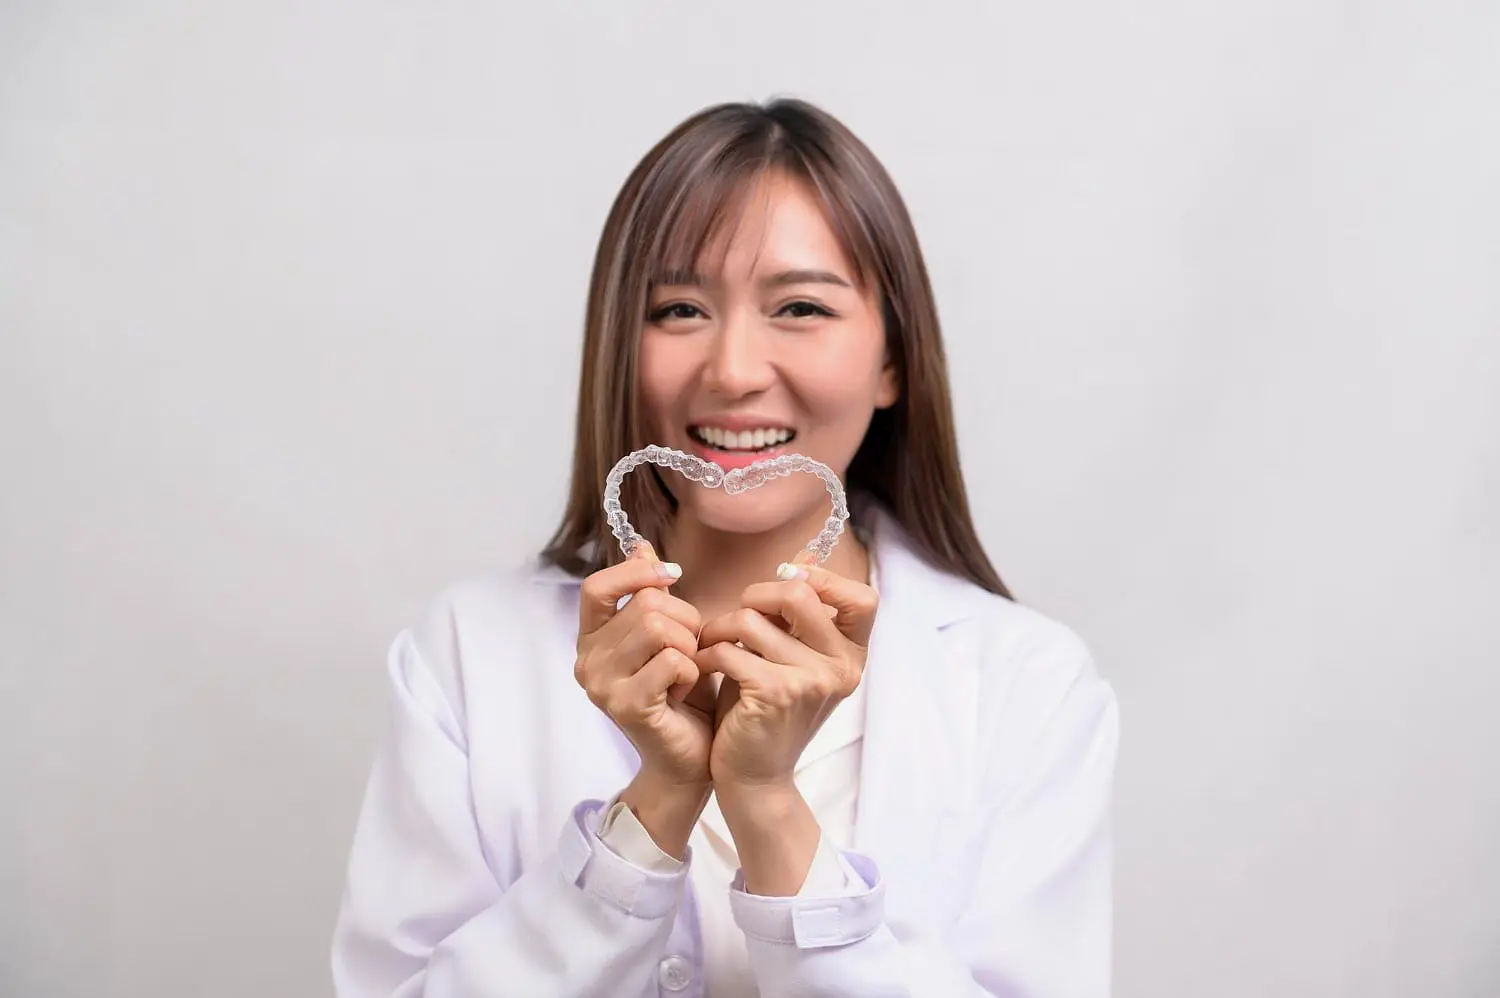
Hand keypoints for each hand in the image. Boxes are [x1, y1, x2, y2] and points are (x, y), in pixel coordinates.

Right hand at [575, 544, 715, 854]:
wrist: (690, 758)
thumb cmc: (683, 694)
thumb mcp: (670, 635)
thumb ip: (650, 595)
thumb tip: (642, 546)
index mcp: (592, 639)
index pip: (596, 587)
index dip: (635, 573)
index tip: (672, 577)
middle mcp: (587, 660)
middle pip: (645, 605)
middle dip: (685, 620)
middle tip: (692, 649)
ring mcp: (602, 685)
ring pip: (659, 628)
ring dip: (690, 645)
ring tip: (689, 669)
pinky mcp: (626, 705)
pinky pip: (673, 661)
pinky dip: (693, 671)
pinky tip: (686, 690)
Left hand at [696, 558, 878, 792]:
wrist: (754, 776)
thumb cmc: (765, 708)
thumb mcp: (790, 656)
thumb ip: (799, 612)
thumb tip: (806, 555)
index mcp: (852, 656)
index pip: (862, 599)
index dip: (825, 579)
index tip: (787, 585)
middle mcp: (842, 667)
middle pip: (800, 593)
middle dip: (756, 596)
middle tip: (736, 619)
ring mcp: (812, 681)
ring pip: (753, 619)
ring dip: (720, 627)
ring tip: (711, 645)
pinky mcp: (777, 693)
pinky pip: (731, 648)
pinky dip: (708, 653)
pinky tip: (703, 666)